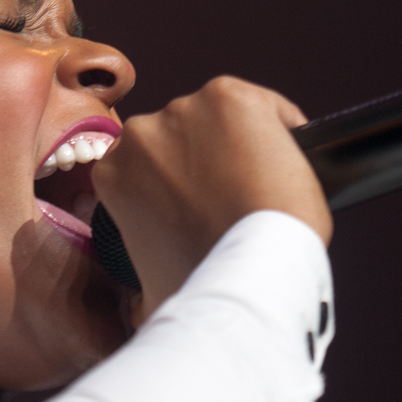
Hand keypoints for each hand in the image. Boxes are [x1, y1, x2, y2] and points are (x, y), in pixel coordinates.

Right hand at [92, 76, 331, 323]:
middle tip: (235, 198)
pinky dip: (282, 127)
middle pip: (182, 138)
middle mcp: (140, 134)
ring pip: (220, 121)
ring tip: (262, 185)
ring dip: (240, 145)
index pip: (149, 166)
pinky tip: (288, 159)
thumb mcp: (149, 291)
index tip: (205, 203)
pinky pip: (264, 107)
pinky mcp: (227, 97)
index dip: (180, 185)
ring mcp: (183, 110)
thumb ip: (139, 285)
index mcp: (113, 172)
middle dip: (206, 162)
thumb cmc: (201, 287)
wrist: (246, 274)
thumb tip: (138, 304)